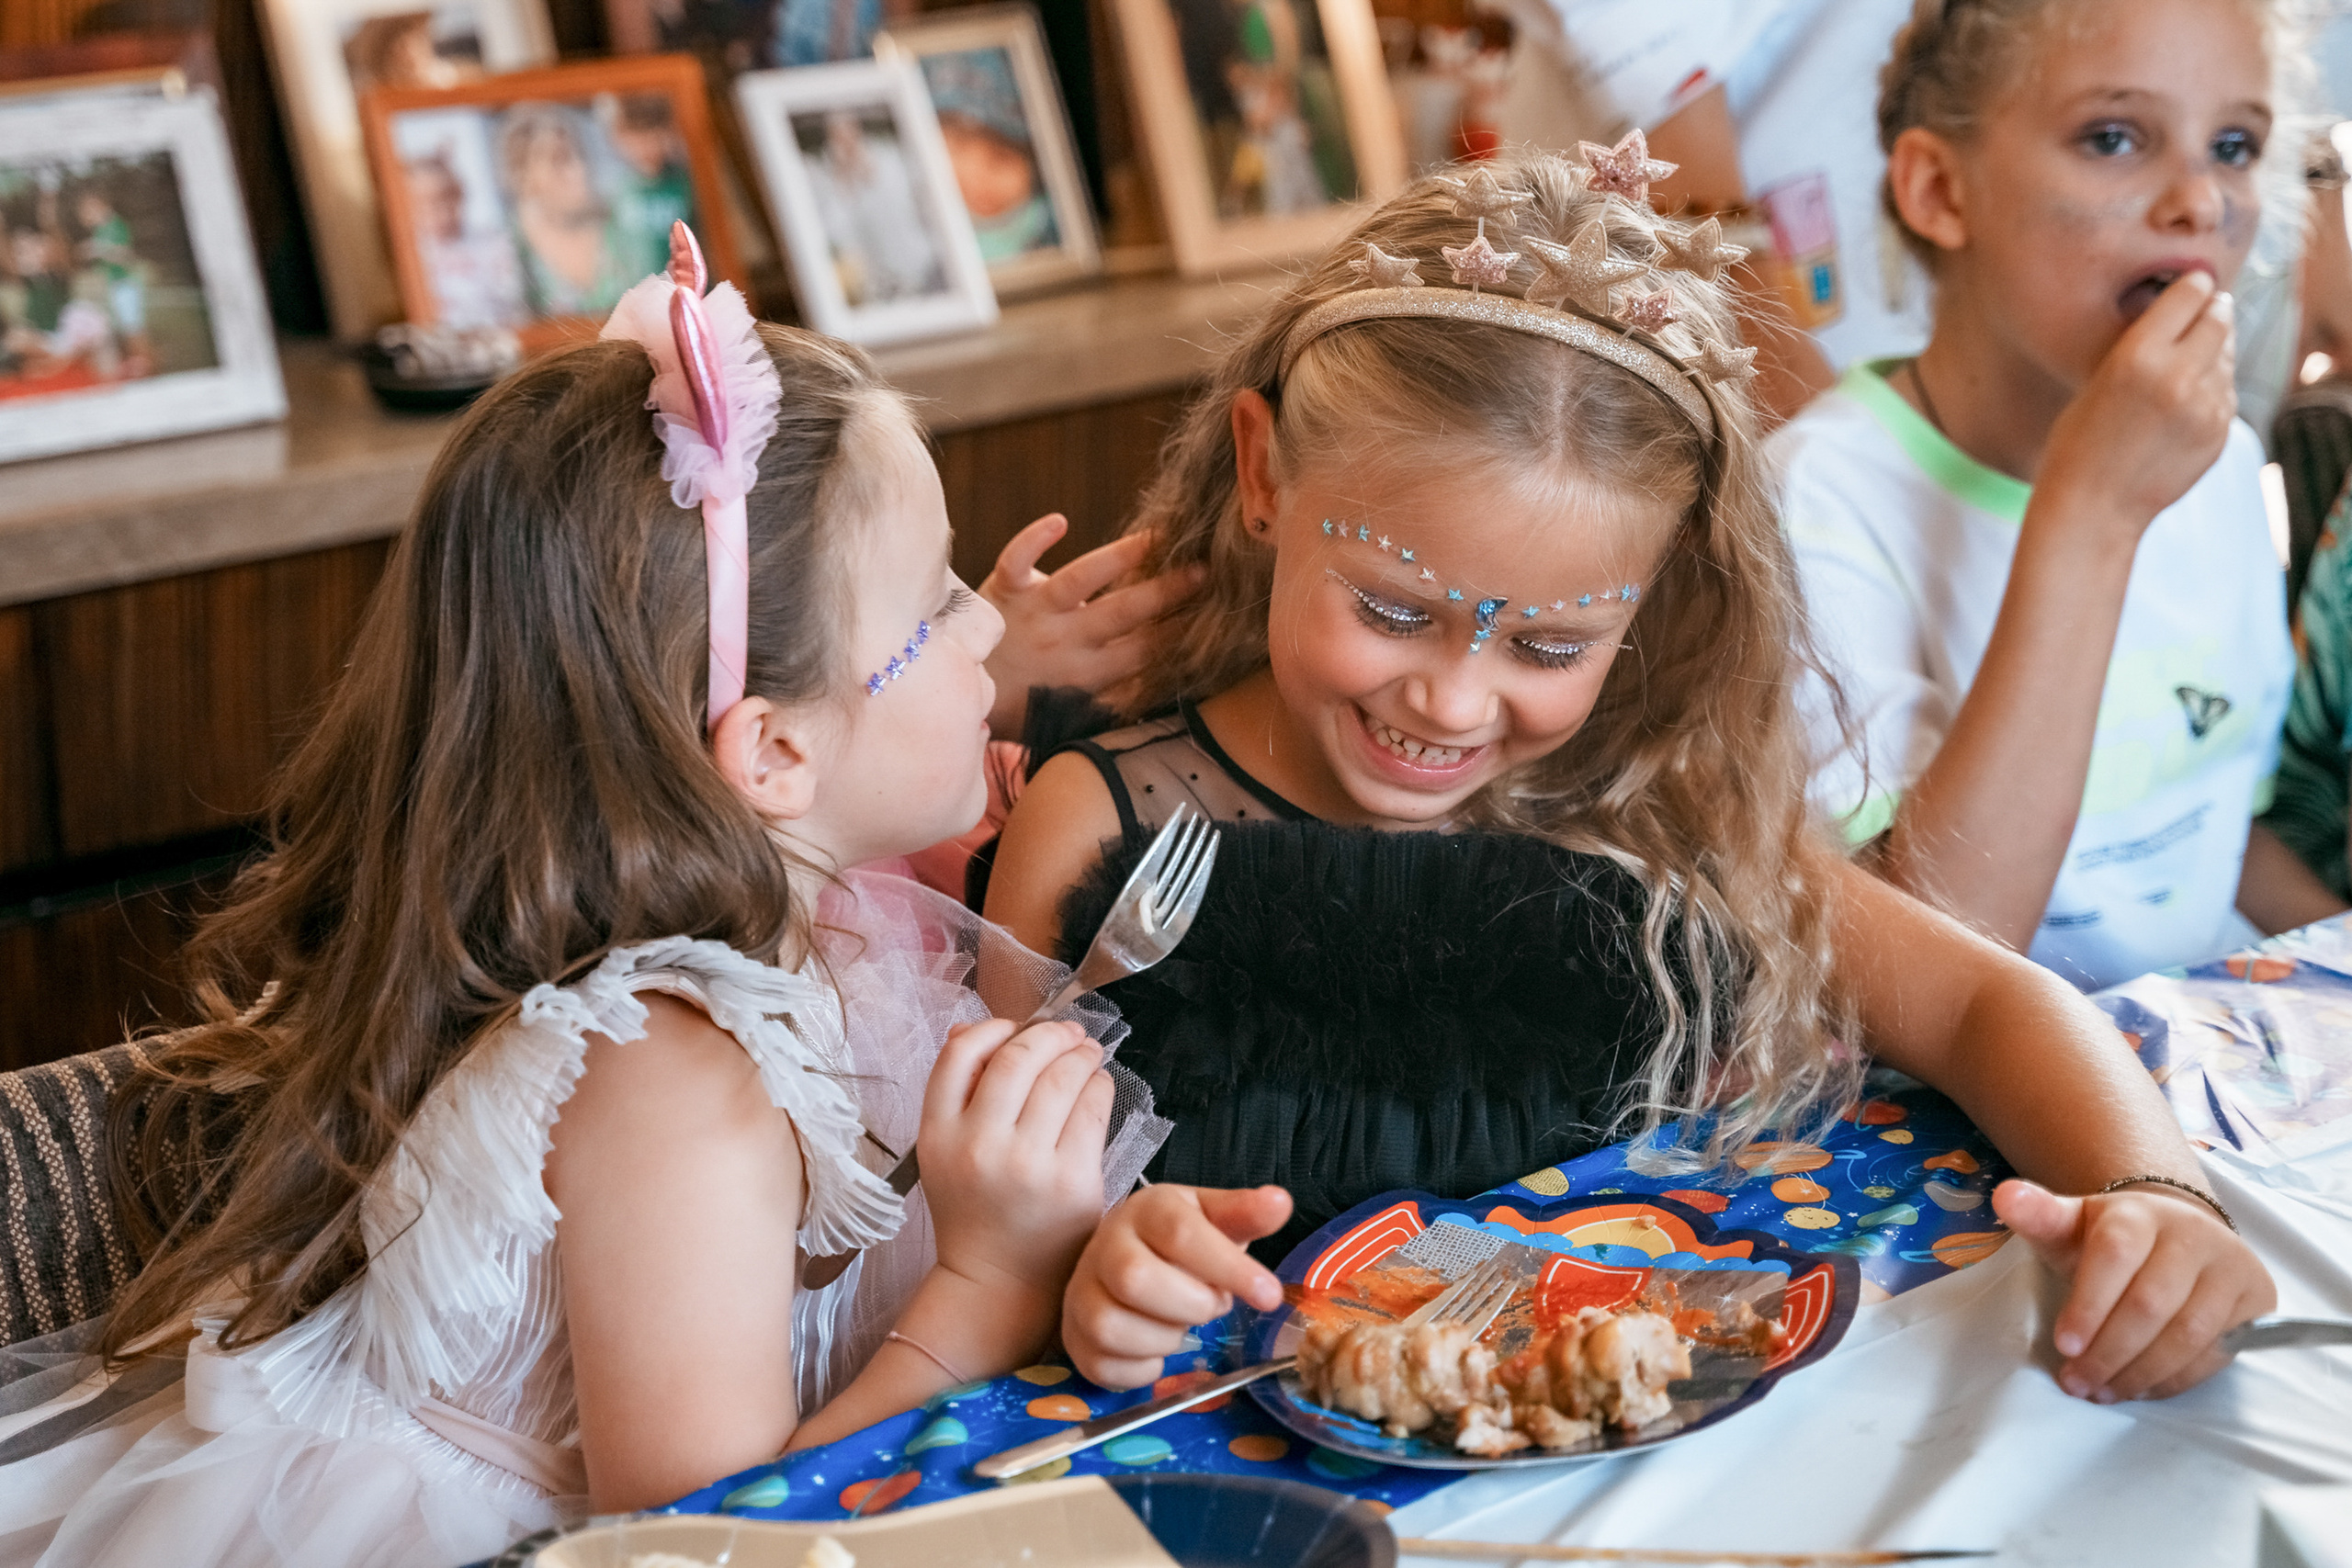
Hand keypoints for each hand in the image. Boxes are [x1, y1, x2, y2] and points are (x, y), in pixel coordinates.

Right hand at [920, 1018, 1114, 1308]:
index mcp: (938, 1135)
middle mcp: (978, 1146)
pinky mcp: (1071, 1182)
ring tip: (1087, 1054)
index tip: (1015, 1028)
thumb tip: (972, 1028)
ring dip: (1080, 1054)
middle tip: (1069, 1033)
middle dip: (1050, 1035)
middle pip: (1017, 1059)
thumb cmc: (977, 1208)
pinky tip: (1098, 1086)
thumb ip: (957, 1091)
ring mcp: (1027, 1165)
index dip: (992, 1029)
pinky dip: (1099, 1087)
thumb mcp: (946, 1151)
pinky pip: (1091, 1111)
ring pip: (1060, 1079)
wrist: (997, 1282)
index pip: (958, 1055)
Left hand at [979, 516, 1205, 735]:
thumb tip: (1166, 692)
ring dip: (1120, 558)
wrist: (953, 695)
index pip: (1144, 651)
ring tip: (1157, 538)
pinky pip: (1018, 559)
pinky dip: (1036, 538)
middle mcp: (1065, 642)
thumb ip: (1114, 700)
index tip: (1216, 612)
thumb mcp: (1072, 714)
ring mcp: (1034, 613)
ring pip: (1081, 581)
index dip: (1180, 631)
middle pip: (1123, 613)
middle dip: (1167, 592)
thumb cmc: (1022, 706)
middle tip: (1205, 571)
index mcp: (1088, 676)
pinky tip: (1060, 520)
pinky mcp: (1002, 589)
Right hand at [1063, 1184, 1291, 1389]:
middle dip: (1191, 1305)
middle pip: (1136, 1280)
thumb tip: (1280, 1202)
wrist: (1121, 1259)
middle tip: (1213, 1305)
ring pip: (1112, 1326)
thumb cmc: (1175, 1241)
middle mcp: (1104, 1247)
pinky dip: (1141, 1368)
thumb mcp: (1211, 1217)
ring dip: (1164, 1338)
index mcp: (1145, 1211)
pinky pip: (1102, 1365)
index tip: (1269, 1294)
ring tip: (1181, 1324)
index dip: (1228, 1267)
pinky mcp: (1073, 1337)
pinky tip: (1157, 1349)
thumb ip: (1245, 1213)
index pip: (1180, 1233)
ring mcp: (1081, 1293)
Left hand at [1993, 1177, 2273, 1400]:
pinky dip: (2173, 1379)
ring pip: (2188, 1335)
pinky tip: (2139, 1388)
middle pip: (2151, 1304)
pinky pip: (2215, 1354)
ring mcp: (2230, 1269)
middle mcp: (2193, 1236)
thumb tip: (2005, 1196)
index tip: (2062, 1345)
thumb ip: (2039, 1215)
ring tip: (2102, 1391)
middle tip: (2076, 1381)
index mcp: (2139, 1214)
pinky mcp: (2256, 1304)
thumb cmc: (2112, 1240)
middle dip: (2108, 1351)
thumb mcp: (2071, 1224)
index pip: (2115, 1256)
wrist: (2175, 1237)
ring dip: (2140, 1372)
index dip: (2089, 1305)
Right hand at [2036, 270, 2236, 542]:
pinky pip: (2227, 392)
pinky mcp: (2220, 431)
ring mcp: (2206, 407)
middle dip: (2212, 311)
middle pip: (2221, 317)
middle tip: (2202, 312)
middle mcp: (2179, 377)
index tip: (2191, 285)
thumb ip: (2146, 344)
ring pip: (2228, 355)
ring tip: (2183, 368)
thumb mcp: (2099, 379)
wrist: (2093, 507)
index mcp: (2138, 356)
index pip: (2192, 292)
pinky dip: (2213, 389)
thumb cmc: (2080, 441)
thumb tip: (2194, 308)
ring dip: (2213, 352)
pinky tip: (2182, 406)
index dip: (2192, 286)